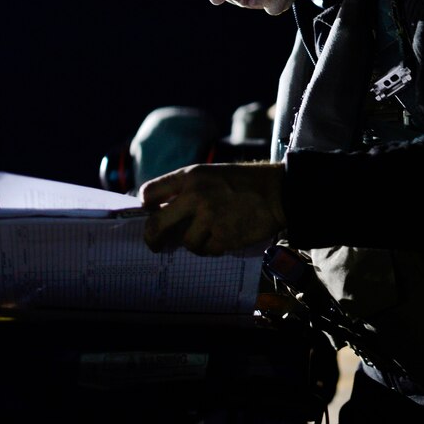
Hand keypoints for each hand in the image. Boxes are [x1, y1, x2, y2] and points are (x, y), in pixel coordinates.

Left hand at [139, 162, 286, 255]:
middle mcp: (195, 196)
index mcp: (190, 176)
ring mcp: (208, 217)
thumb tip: (162, 209)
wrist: (278, 192)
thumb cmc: (244, 183)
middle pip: (155, 224)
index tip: (151, 214)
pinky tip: (225, 236)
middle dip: (151, 238)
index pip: (149, 192)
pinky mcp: (223, 236)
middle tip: (155, 244)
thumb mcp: (211, 174)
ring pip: (185, 242)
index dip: (146, 207)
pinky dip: (213, 247)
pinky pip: (207, 250)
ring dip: (196, 242)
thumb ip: (186, 188)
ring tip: (210, 234)